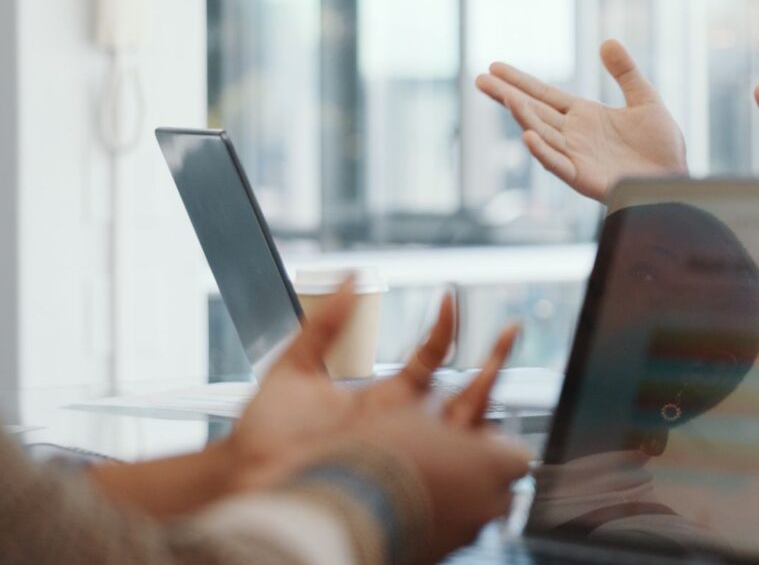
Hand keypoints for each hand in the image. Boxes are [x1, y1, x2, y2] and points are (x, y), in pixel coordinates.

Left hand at [230, 282, 519, 491]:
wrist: (248, 480)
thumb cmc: (264, 435)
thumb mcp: (293, 366)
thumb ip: (324, 323)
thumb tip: (352, 279)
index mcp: (385, 398)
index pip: (430, 357)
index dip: (442, 325)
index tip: (448, 297)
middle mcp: (405, 424)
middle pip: (466, 391)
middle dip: (494, 360)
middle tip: (511, 328)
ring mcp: (409, 451)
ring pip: (470, 424)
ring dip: (489, 391)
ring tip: (499, 364)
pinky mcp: (406, 477)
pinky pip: (456, 464)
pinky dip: (477, 442)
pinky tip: (482, 416)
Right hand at [345, 405, 531, 561]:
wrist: (349, 510)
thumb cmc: (386, 458)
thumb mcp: (413, 416)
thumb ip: (437, 411)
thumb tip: (436, 401)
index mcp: (495, 465)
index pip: (520, 456)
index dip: (498, 446)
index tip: (478, 439)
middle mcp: (489, 504)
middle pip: (500, 489)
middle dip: (480, 476)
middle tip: (448, 461)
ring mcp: (465, 534)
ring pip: (474, 514)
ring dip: (456, 499)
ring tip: (419, 483)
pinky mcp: (439, 554)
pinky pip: (447, 534)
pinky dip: (434, 521)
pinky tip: (404, 506)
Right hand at [476, 40, 686, 201]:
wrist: (676, 179)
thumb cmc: (662, 146)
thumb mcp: (645, 100)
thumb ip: (625, 72)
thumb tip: (607, 41)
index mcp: (585, 116)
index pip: (545, 95)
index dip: (520, 81)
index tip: (495, 67)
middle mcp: (574, 135)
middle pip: (533, 111)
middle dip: (507, 95)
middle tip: (480, 79)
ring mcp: (576, 156)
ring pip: (542, 134)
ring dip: (522, 116)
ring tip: (505, 96)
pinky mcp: (584, 177)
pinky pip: (558, 163)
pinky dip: (542, 151)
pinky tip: (528, 135)